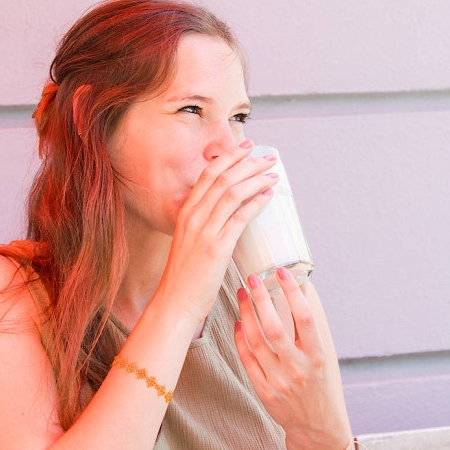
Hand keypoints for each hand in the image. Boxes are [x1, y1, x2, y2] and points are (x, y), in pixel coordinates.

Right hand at [157, 141, 277, 324]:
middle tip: (268, 157)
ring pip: (232, 193)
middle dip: (248, 163)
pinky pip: (240, 217)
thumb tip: (228, 218)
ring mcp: (204, 231)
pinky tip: (269, 195)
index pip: (207, 175)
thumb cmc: (186, 276)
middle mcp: (193, 217)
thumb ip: (204, 227)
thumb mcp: (189, 242)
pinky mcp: (217, 247)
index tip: (246, 147)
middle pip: (223, 178)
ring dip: (256, 179)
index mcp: (185, 213)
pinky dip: (256, 202)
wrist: (175, 302)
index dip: (228, 157)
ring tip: (273, 173)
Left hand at [233, 268, 349, 449]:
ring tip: (242, 294)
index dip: (292, 291)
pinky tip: (239, 322)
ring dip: (246, 313)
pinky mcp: (263, 391)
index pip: (305, 317)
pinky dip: (240, 338)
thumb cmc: (322, 383)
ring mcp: (279, 380)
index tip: (282, 272)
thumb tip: (303, 289)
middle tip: (252, 278)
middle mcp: (298, 368)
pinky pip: (246, 359)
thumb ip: (313, 327)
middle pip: (274, 327)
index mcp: (317, 356)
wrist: (316, 425)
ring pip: (256, 341)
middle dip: (261, 299)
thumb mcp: (326, 356)